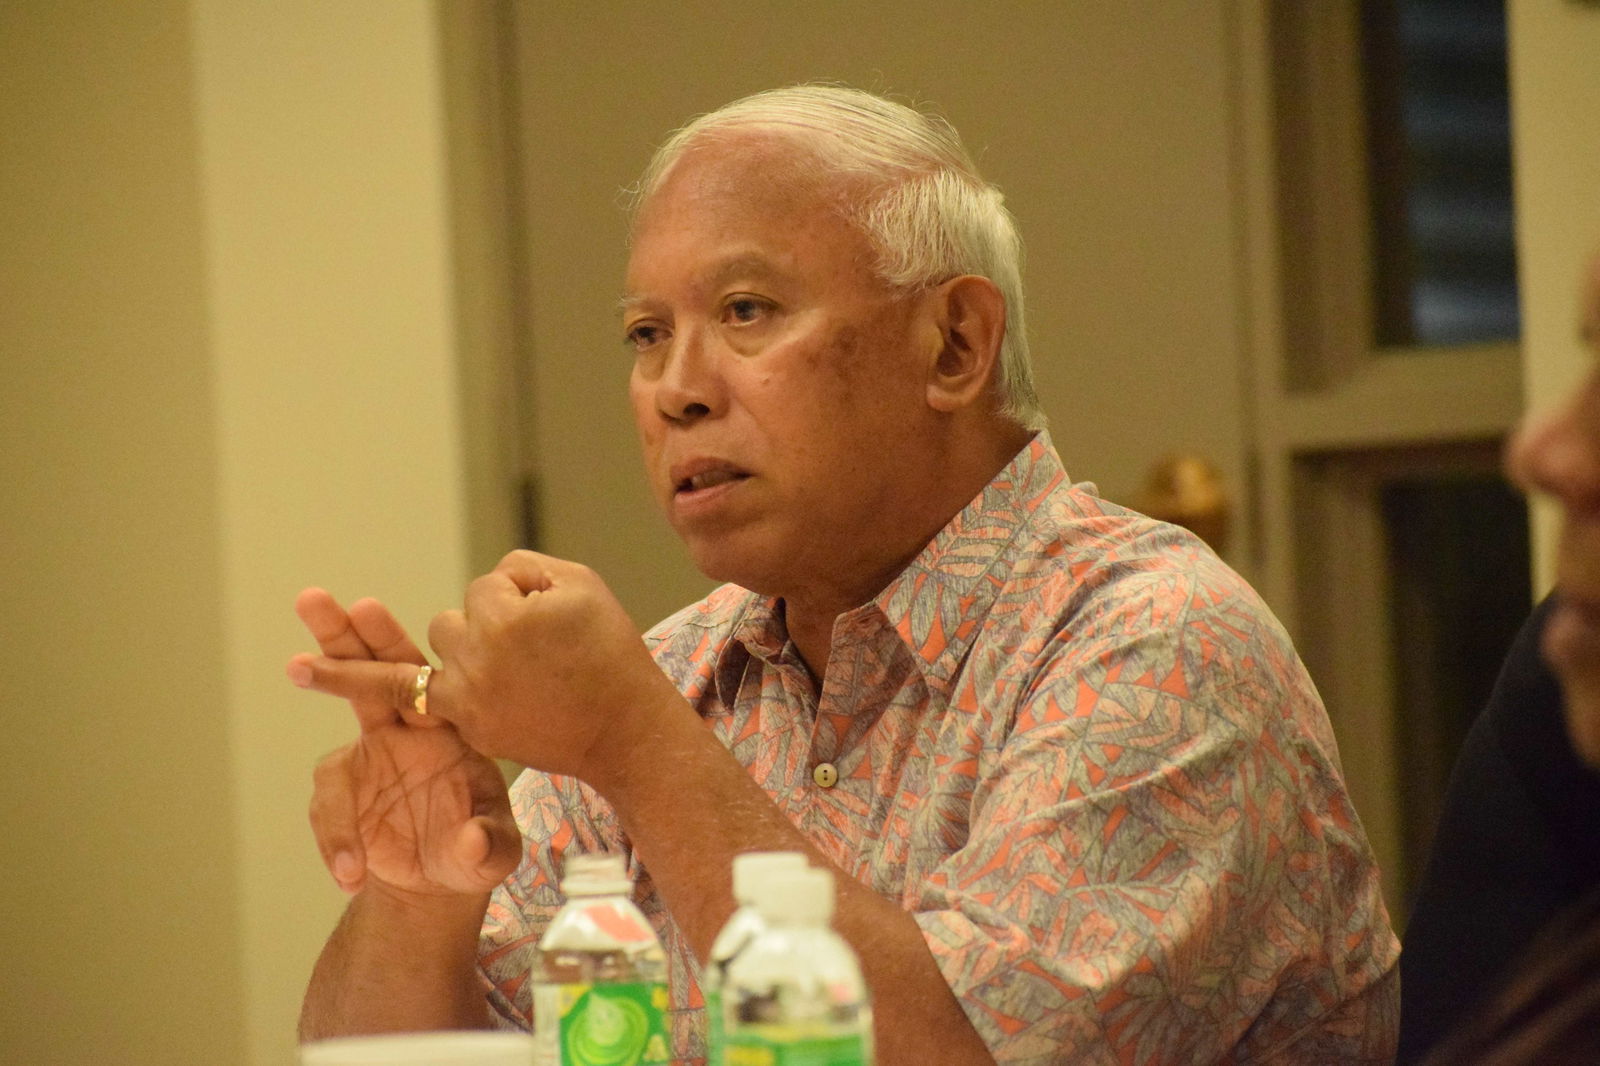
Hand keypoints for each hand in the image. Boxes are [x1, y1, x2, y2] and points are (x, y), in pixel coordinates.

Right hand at [288, 588, 520, 897]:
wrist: (439, 885)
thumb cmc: (478, 849)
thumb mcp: (495, 852)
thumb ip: (489, 845)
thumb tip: (471, 838)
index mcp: (448, 727)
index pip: (418, 676)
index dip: (389, 644)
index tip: (365, 608)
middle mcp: (405, 732)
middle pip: (370, 675)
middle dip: (341, 636)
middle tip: (313, 598)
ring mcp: (371, 759)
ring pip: (339, 727)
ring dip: (320, 703)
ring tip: (297, 667)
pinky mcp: (346, 796)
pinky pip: (329, 805)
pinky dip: (336, 836)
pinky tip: (351, 871)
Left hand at [424, 551, 689, 779]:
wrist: (624, 727)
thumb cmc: (609, 650)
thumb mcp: (582, 583)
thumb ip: (525, 565)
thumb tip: (499, 580)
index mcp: (500, 620)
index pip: (484, 586)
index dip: (518, 595)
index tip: (547, 618)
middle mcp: (474, 661)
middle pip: (446, 623)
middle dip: (480, 626)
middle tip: (522, 643)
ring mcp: (469, 703)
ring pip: (437, 664)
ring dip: (464, 660)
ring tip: (504, 670)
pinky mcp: (474, 733)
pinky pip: (446, 703)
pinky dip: (464, 696)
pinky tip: (498, 695)